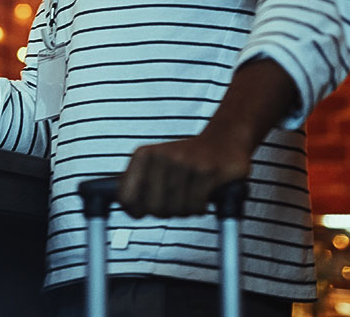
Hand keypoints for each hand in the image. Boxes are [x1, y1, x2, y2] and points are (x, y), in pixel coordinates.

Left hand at [116, 129, 253, 217]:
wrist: (224, 137)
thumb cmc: (187, 157)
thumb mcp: (155, 163)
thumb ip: (136, 183)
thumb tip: (128, 208)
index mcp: (143, 155)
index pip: (125, 197)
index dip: (136, 211)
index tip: (145, 211)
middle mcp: (162, 156)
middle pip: (154, 208)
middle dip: (166, 212)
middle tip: (175, 204)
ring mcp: (185, 162)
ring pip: (176, 209)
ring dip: (186, 211)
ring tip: (190, 198)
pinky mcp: (207, 171)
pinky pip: (196, 206)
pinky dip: (199, 208)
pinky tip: (202, 199)